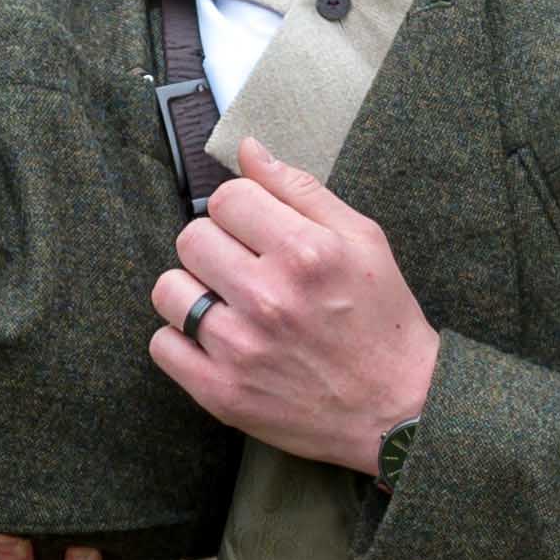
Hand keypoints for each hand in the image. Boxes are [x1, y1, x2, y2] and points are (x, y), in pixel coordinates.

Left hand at [152, 136, 437, 470]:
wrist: (396, 409)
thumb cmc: (382, 320)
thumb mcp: (362, 240)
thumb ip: (301, 189)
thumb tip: (248, 149)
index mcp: (305, 252)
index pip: (227, 198)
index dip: (240, 209)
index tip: (257, 230)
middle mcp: (269, 297)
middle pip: (192, 238)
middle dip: (216, 246)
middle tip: (245, 268)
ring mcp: (241, 348)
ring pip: (169, 289)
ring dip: (193, 290)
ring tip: (227, 303)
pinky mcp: (222, 392)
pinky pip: (163, 345)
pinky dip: (181, 339)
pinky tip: (215, 340)